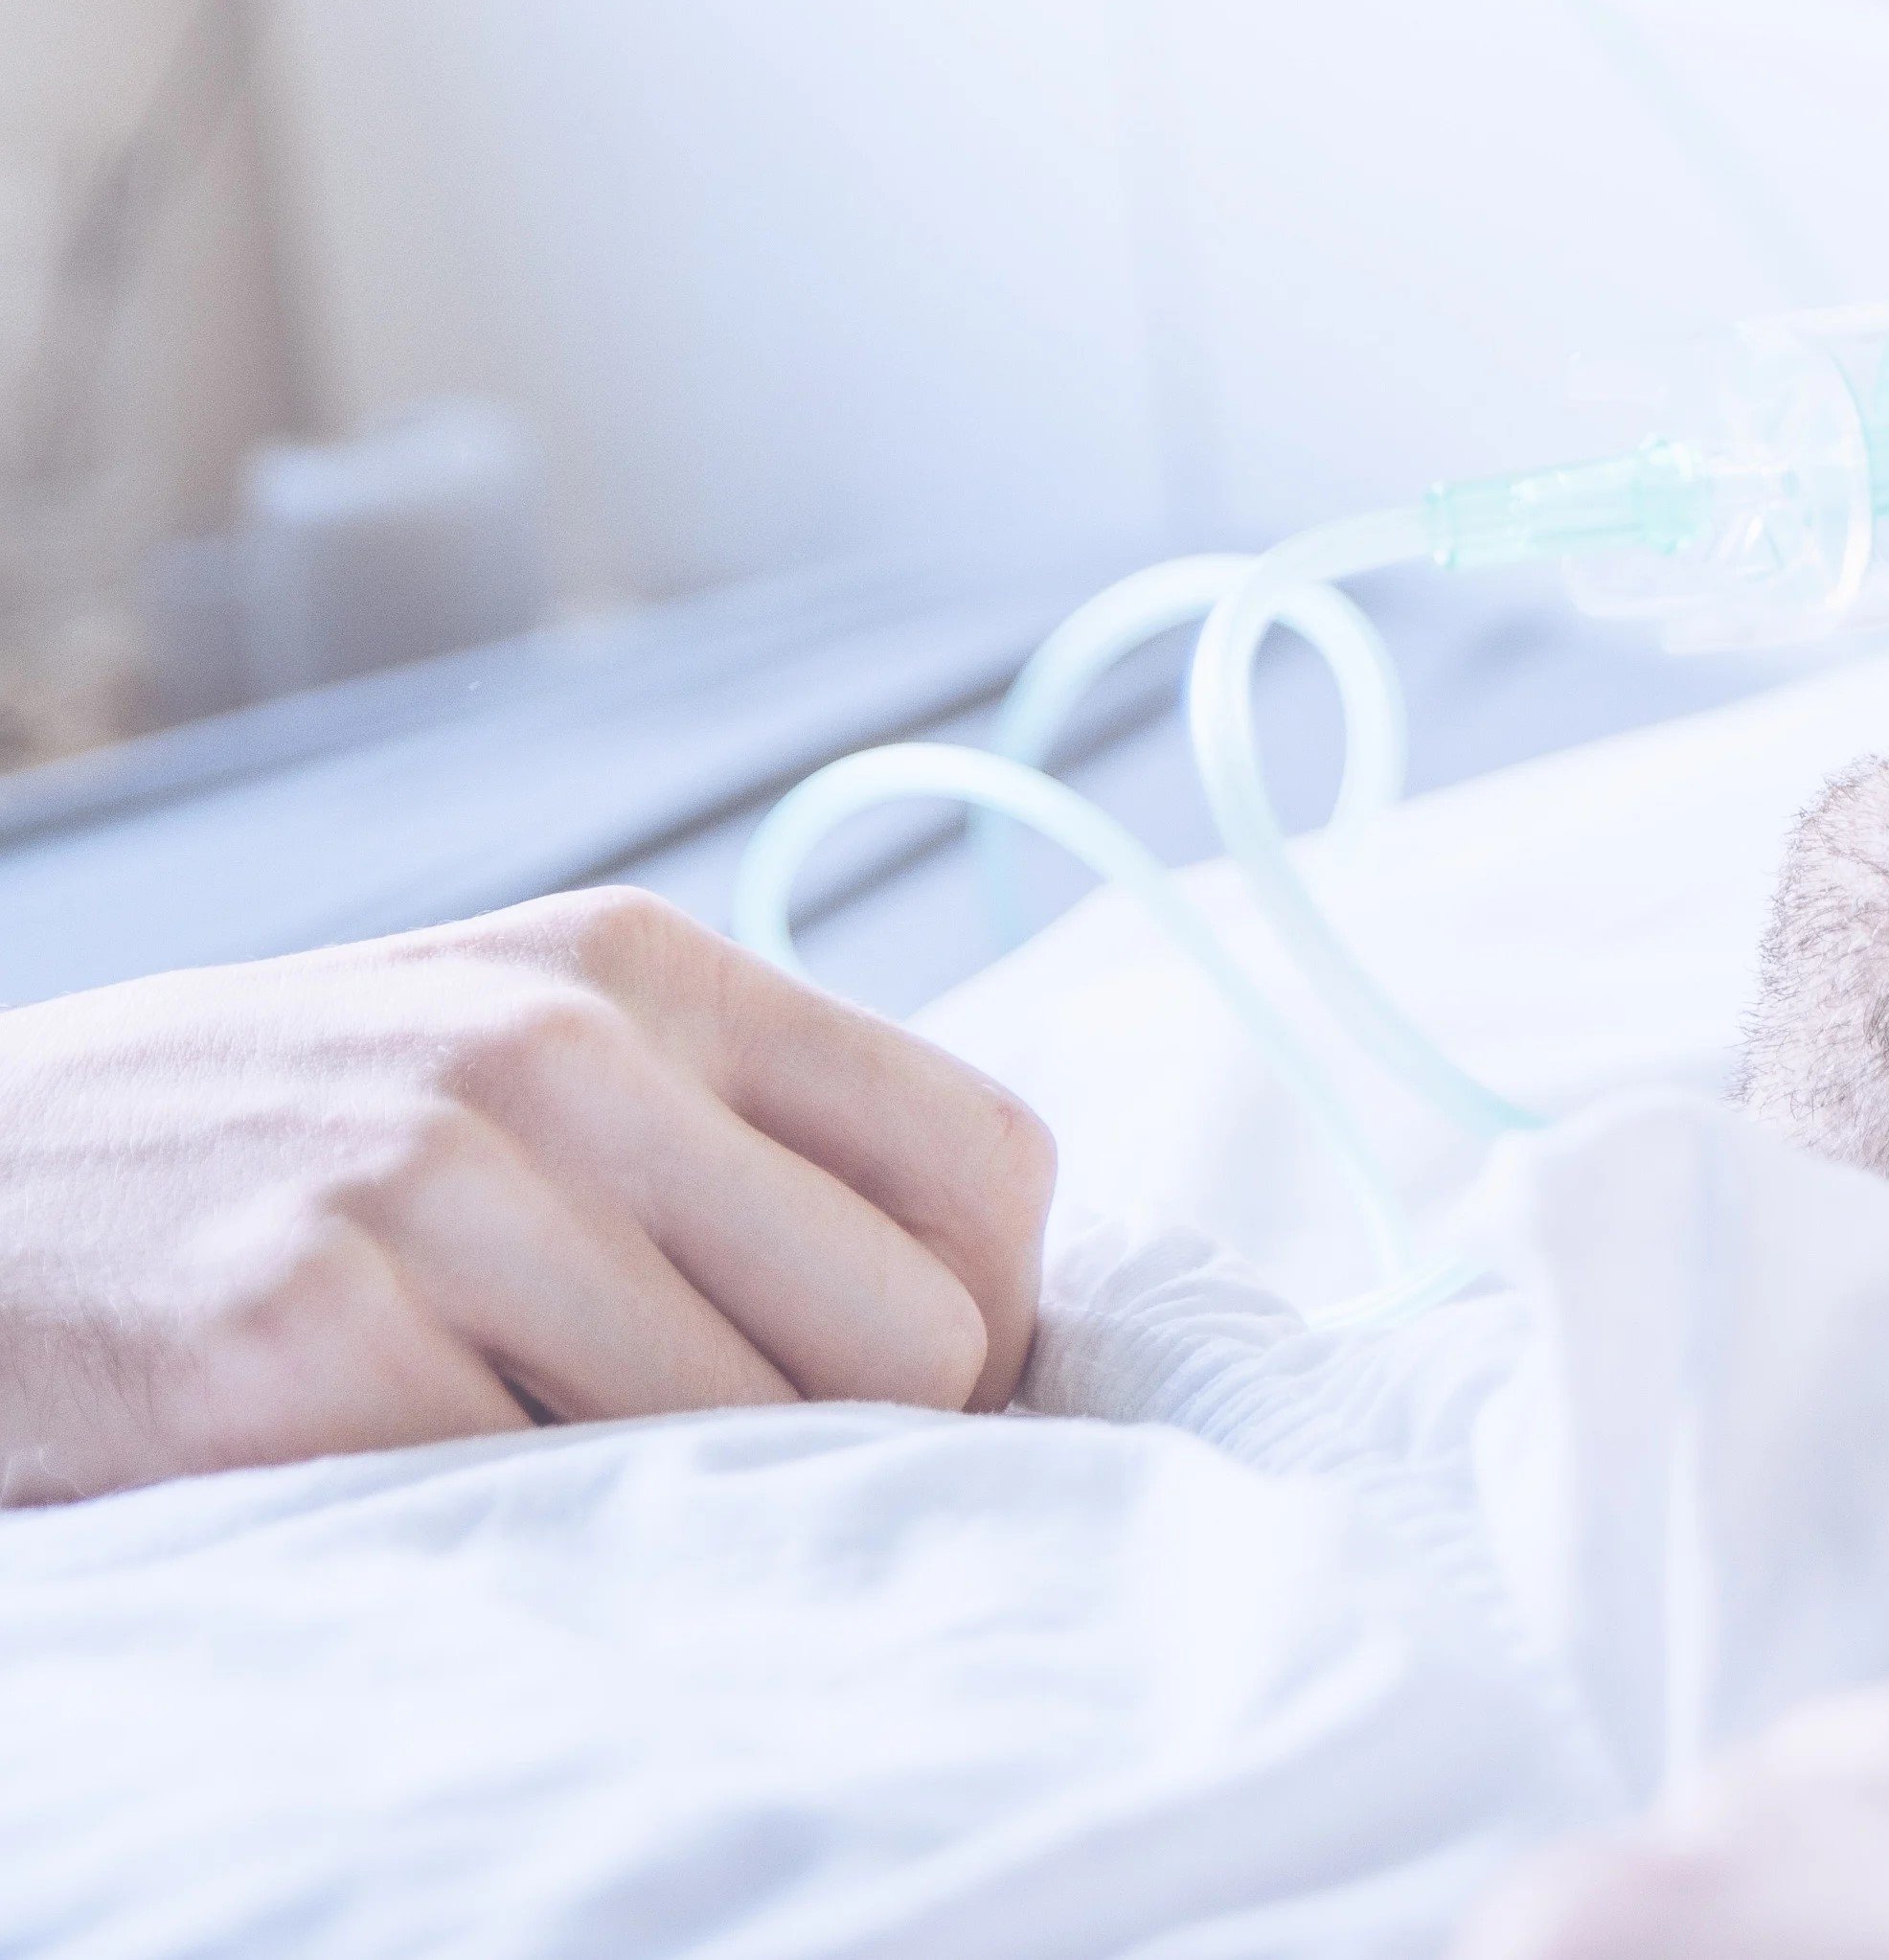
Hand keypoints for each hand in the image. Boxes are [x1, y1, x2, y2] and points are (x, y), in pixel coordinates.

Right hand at [0, 886, 1056, 1503]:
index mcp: (645, 970)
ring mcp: (434, 1186)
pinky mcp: (308, 1333)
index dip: (993, 1320)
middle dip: (857, 1436)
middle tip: (729, 1467)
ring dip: (667, 1497)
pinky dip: (507, 1535)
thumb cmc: (278, 1152)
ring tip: (530, 1451)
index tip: (911, 1399)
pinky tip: (403, 1475)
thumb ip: (732, 1142)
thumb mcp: (518, 1061)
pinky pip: (545, 1508)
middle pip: (916, 1330)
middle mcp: (561, 1052)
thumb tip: (982, 1329)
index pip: (991, 1160)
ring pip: (749, 1441)